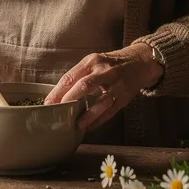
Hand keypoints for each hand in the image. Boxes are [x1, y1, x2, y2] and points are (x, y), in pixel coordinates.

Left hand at [45, 43, 162, 131]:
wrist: (141, 61)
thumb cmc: (111, 64)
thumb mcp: (94, 63)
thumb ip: (78, 76)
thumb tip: (57, 96)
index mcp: (92, 61)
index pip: (72, 76)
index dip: (58, 91)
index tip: (47, 103)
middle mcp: (105, 71)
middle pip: (85, 85)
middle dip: (70, 99)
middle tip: (58, 111)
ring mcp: (117, 84)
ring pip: (102, 101)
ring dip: (88, 114)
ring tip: (77, 125)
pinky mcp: (125, 96)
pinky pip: (112, 110)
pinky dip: (100, 120)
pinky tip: (90, 127)